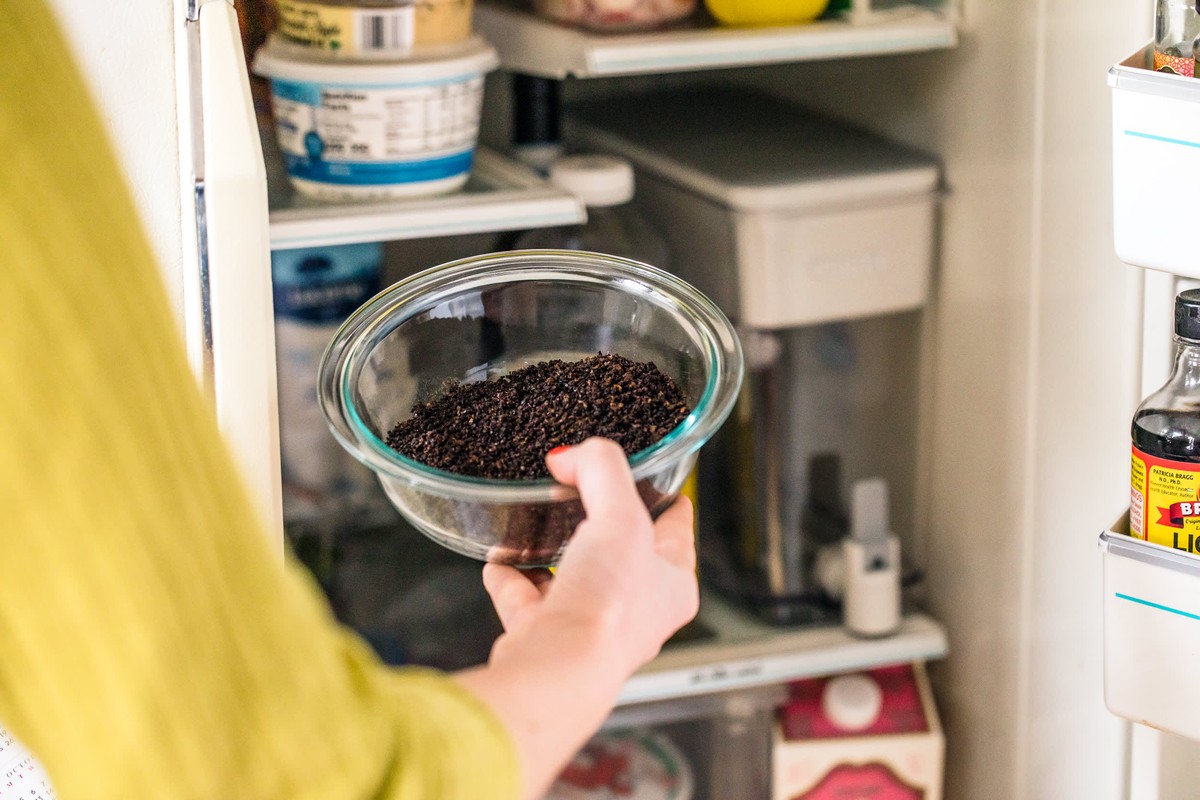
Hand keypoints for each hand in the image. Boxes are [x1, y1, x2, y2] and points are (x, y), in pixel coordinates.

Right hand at [482, 437, 699, 680]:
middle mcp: (635, 611)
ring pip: (573, 580)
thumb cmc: (609, 605)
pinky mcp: (547, 638)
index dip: (667, 500)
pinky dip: (512, 581)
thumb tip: (571, 456)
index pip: (677, 530)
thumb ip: (601, 469)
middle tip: (582, 494)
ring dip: (551, 553)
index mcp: (671, 585)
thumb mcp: (620, 515)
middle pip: (620, 554)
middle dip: (598, 524)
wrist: (559, 668)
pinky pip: (526, 603)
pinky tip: (500, 563)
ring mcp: (590, 627)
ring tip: (535, 525)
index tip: (658, 479)